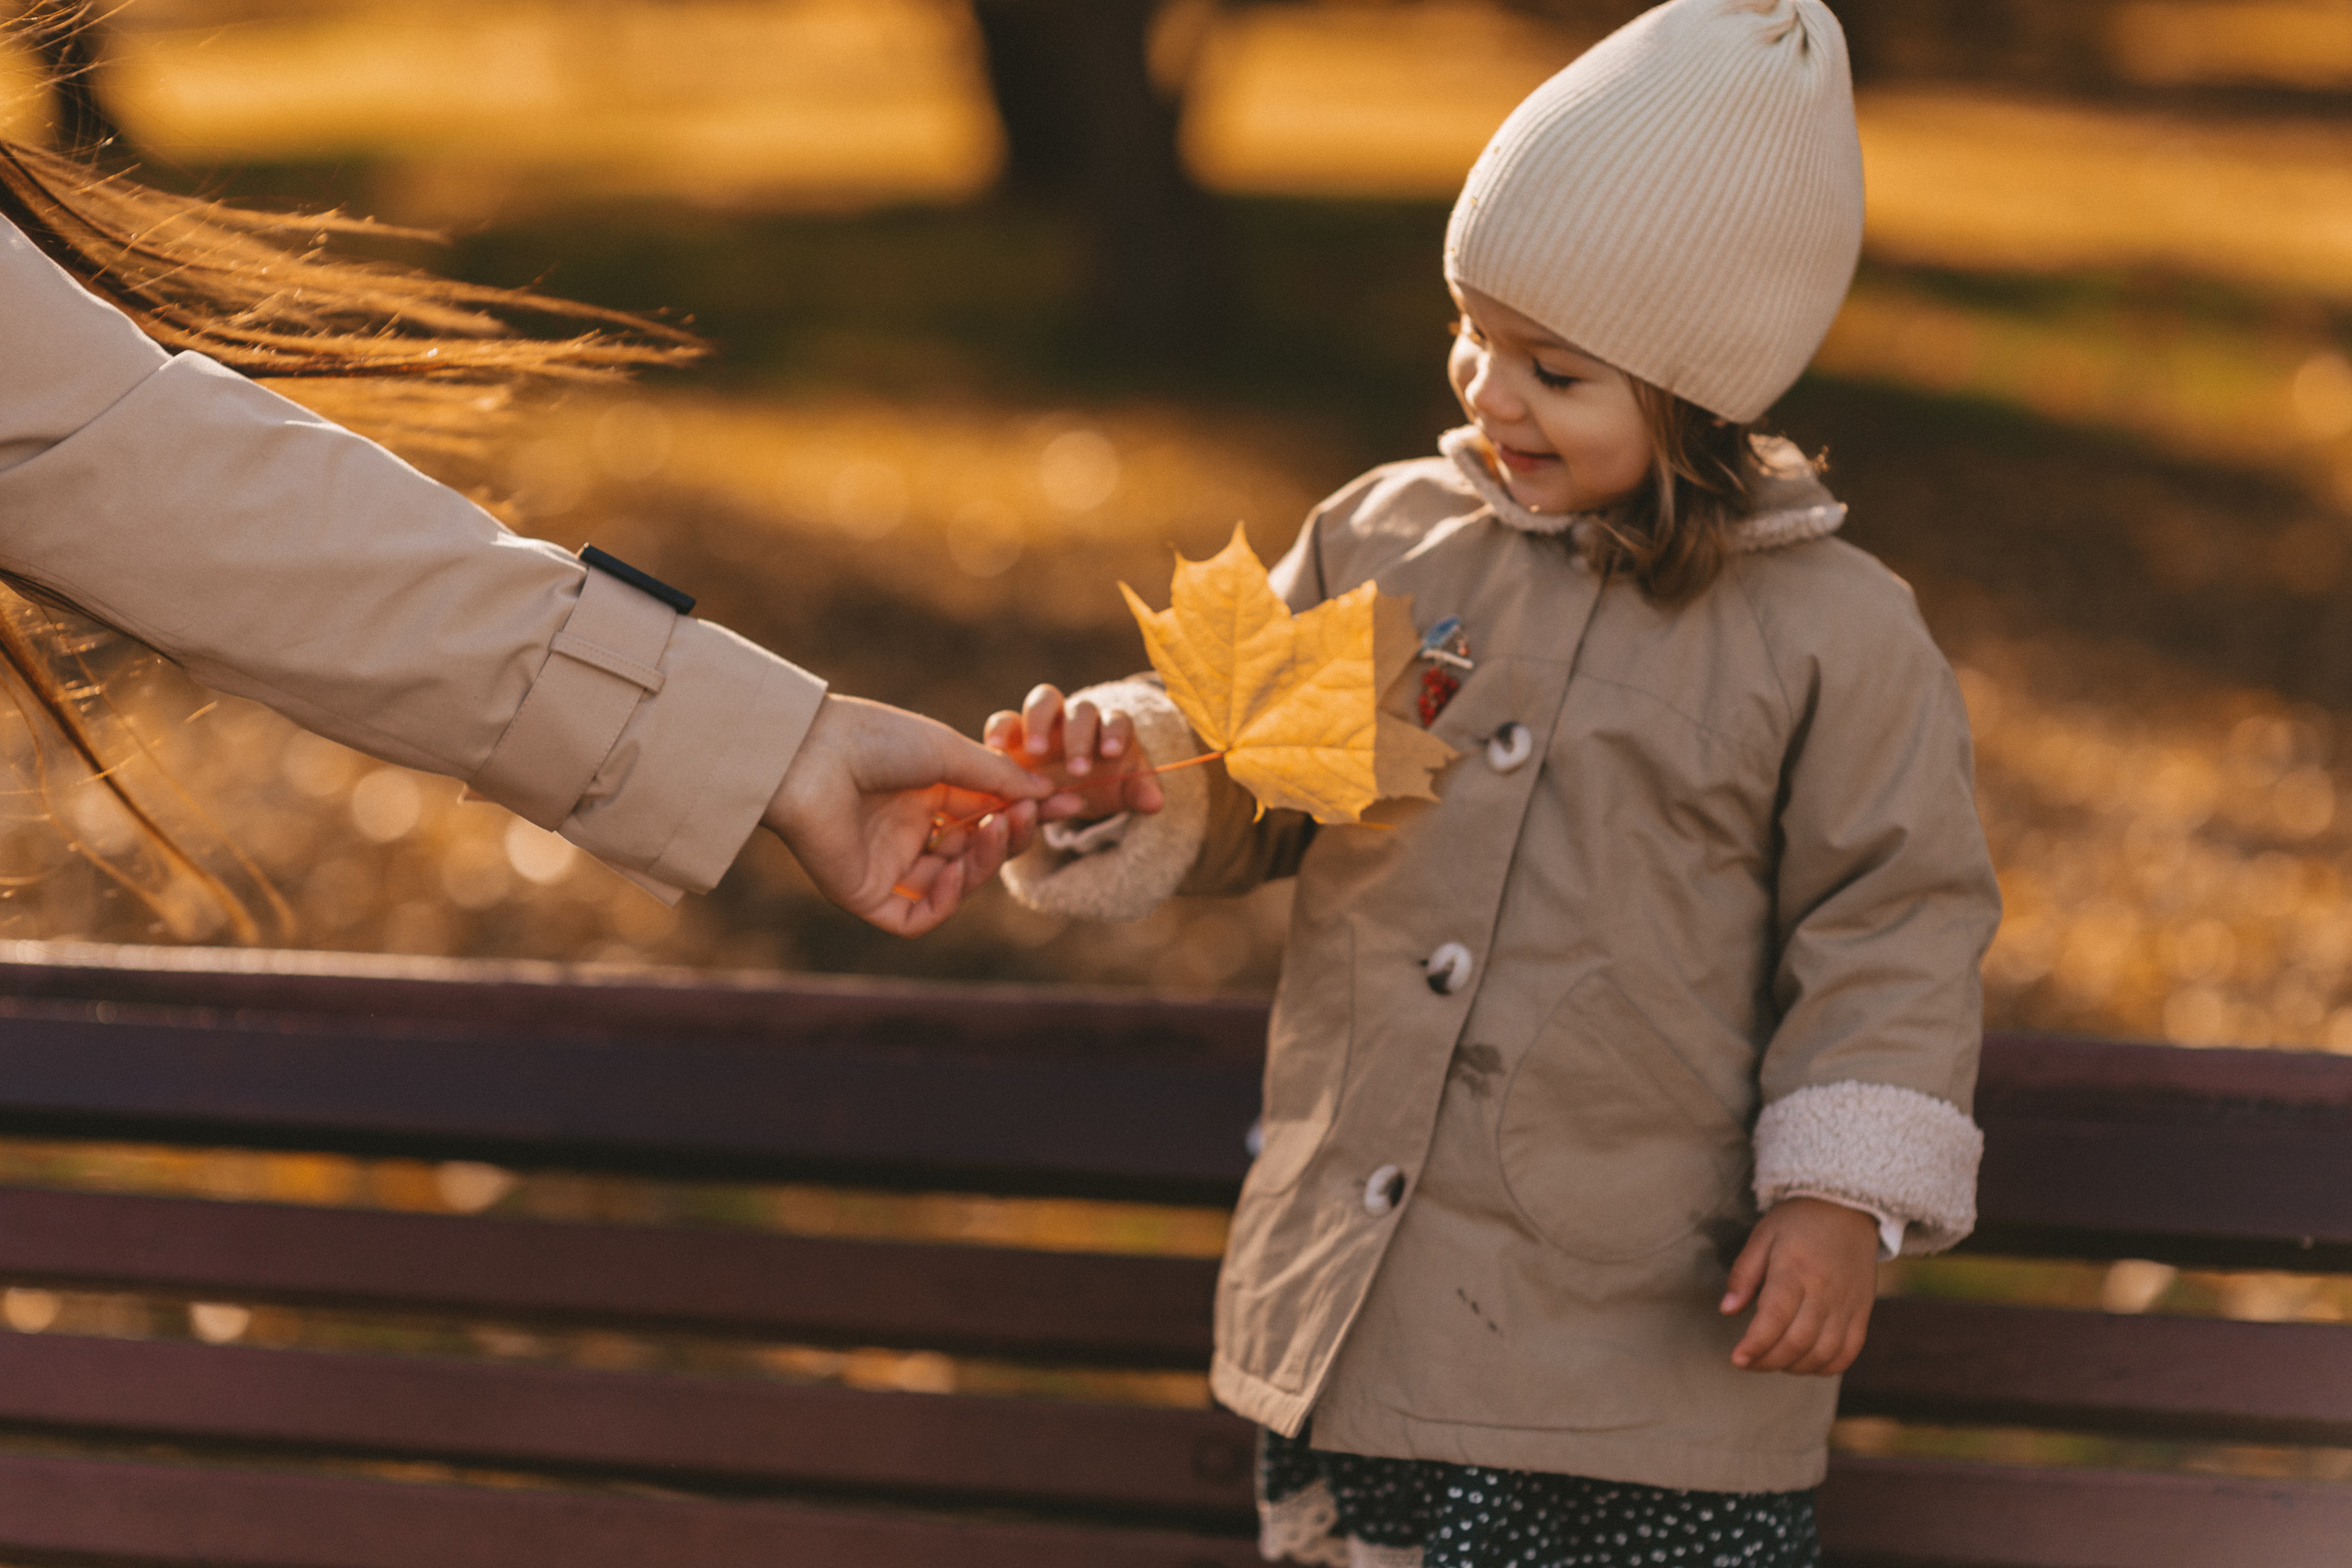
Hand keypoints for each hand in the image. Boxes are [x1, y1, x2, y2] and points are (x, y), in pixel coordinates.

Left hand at [762, 695, 1051, 935]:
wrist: (810, 755)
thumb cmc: (874, 739)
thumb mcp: (949, 751)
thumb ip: (998, 777)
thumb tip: (1047, 793)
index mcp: (923, 793)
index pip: (987, 813)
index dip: (1025, 811)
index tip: (1068, 803)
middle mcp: (906, 831)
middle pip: (976, 851)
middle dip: (1009, 836)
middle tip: (1028, 815)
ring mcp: (887, 865)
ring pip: (954, 885)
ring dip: (984, 863)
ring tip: (996, 829)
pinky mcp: (866, 895)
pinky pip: (918, 915)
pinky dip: (946, 901)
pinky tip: (958, 871)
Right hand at [984, 684, 1164, 820]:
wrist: (1068, 790)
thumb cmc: (1101, 785)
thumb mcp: (1121, 793)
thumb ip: (1138, 793)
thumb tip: (1156, 804)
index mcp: (1110, 728)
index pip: (1117, 719)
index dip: (1115, 732)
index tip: (1111, 754)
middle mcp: (1078, 718)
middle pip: (1080, 710)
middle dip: (1079, 736)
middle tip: (1076, 770)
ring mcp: (1045, 721)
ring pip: (1043, 701)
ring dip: (1039, 723)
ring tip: (1034, 752)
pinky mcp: (1014, 732)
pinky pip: (1006, 720)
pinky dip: (1000, 729)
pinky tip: (996, 748)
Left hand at [1720, 1197, 1879, 1374]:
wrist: (1848, 1207)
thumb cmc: (1798, 1221)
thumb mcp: (1762, 1236)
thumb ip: (1744, 1274)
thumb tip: (1727, 1310)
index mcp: (1795, 1269)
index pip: (1774, 1318)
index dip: (1755, 1345)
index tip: (1736, 1359)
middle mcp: (1825, 1290)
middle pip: (1798, 1342)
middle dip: (1768, 1361)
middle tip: (1749, 1362)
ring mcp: (1847, 1303)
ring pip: (1824, 1352)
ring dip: (1795, 1367)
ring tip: (1773, 1361)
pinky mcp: (1863, 1311)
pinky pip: (1848, 1351)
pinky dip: (1826, 1366)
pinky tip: (1805, 1363)